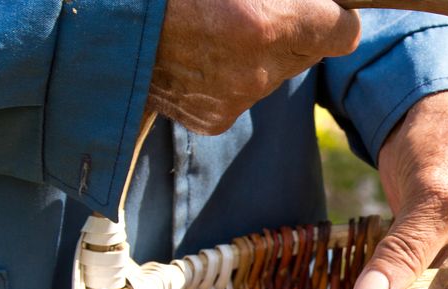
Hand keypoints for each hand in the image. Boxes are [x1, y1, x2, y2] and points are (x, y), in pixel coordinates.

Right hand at [148, 0, 359, 134]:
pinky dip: (227, 78)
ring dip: (258, 56)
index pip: (344, 33)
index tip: (321, 9)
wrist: (103, 26)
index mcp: (267, 21)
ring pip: (274, 75)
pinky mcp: (216, 118)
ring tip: (213, 32)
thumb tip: (316, 3)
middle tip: (252, 13)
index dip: (333, 18)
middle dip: (293, 33)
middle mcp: (260, 67)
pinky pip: (242, 95)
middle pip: (309, 54)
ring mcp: (238, 97)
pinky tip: (197, 57)